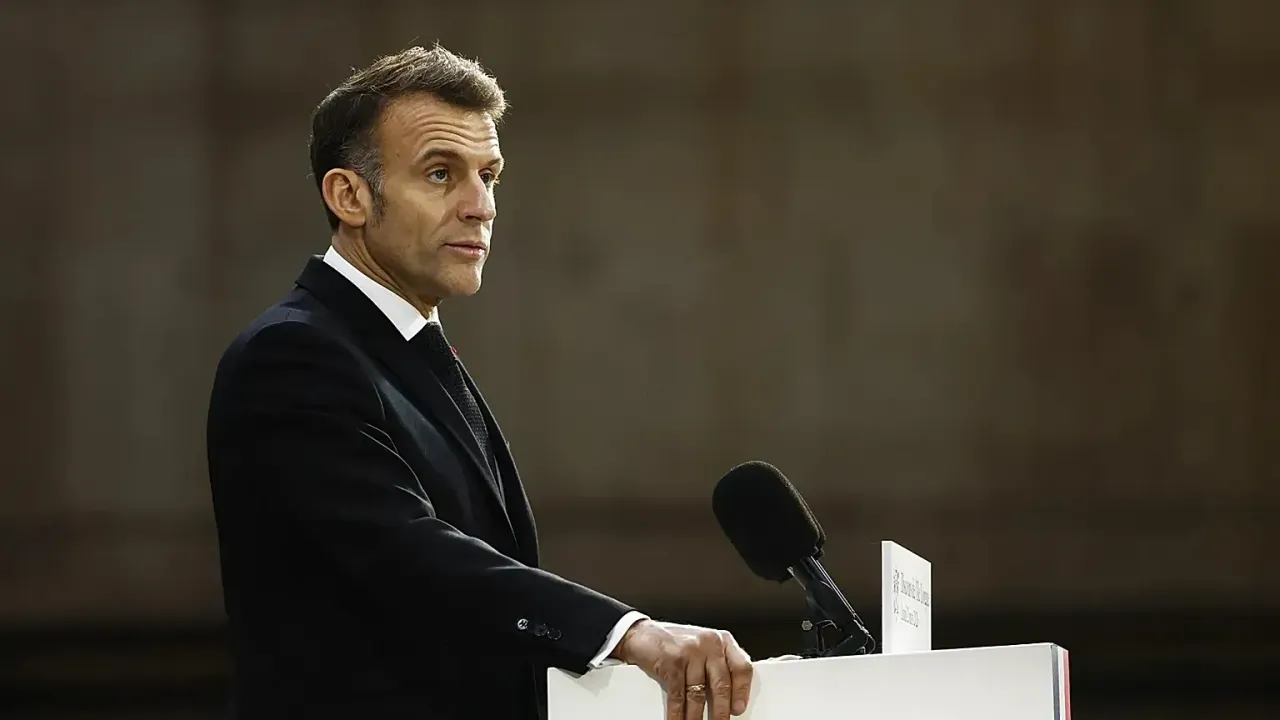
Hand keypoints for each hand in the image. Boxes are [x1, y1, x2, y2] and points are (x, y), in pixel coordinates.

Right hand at [610, 619, 753, 719]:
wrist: (641, 633)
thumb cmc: (673, 642)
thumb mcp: (701, 646)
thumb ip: (717, 662)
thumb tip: (730, 695)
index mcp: (721, 640)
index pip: (741, 667)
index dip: (742, 690)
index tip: (739, 708)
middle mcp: (709, 643)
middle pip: (721, 684)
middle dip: (721, 710)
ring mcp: (690, 652)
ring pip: (699, 693)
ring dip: (697, 717)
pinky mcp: (672, 662)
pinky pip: (678, 695)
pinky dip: (678, 713)